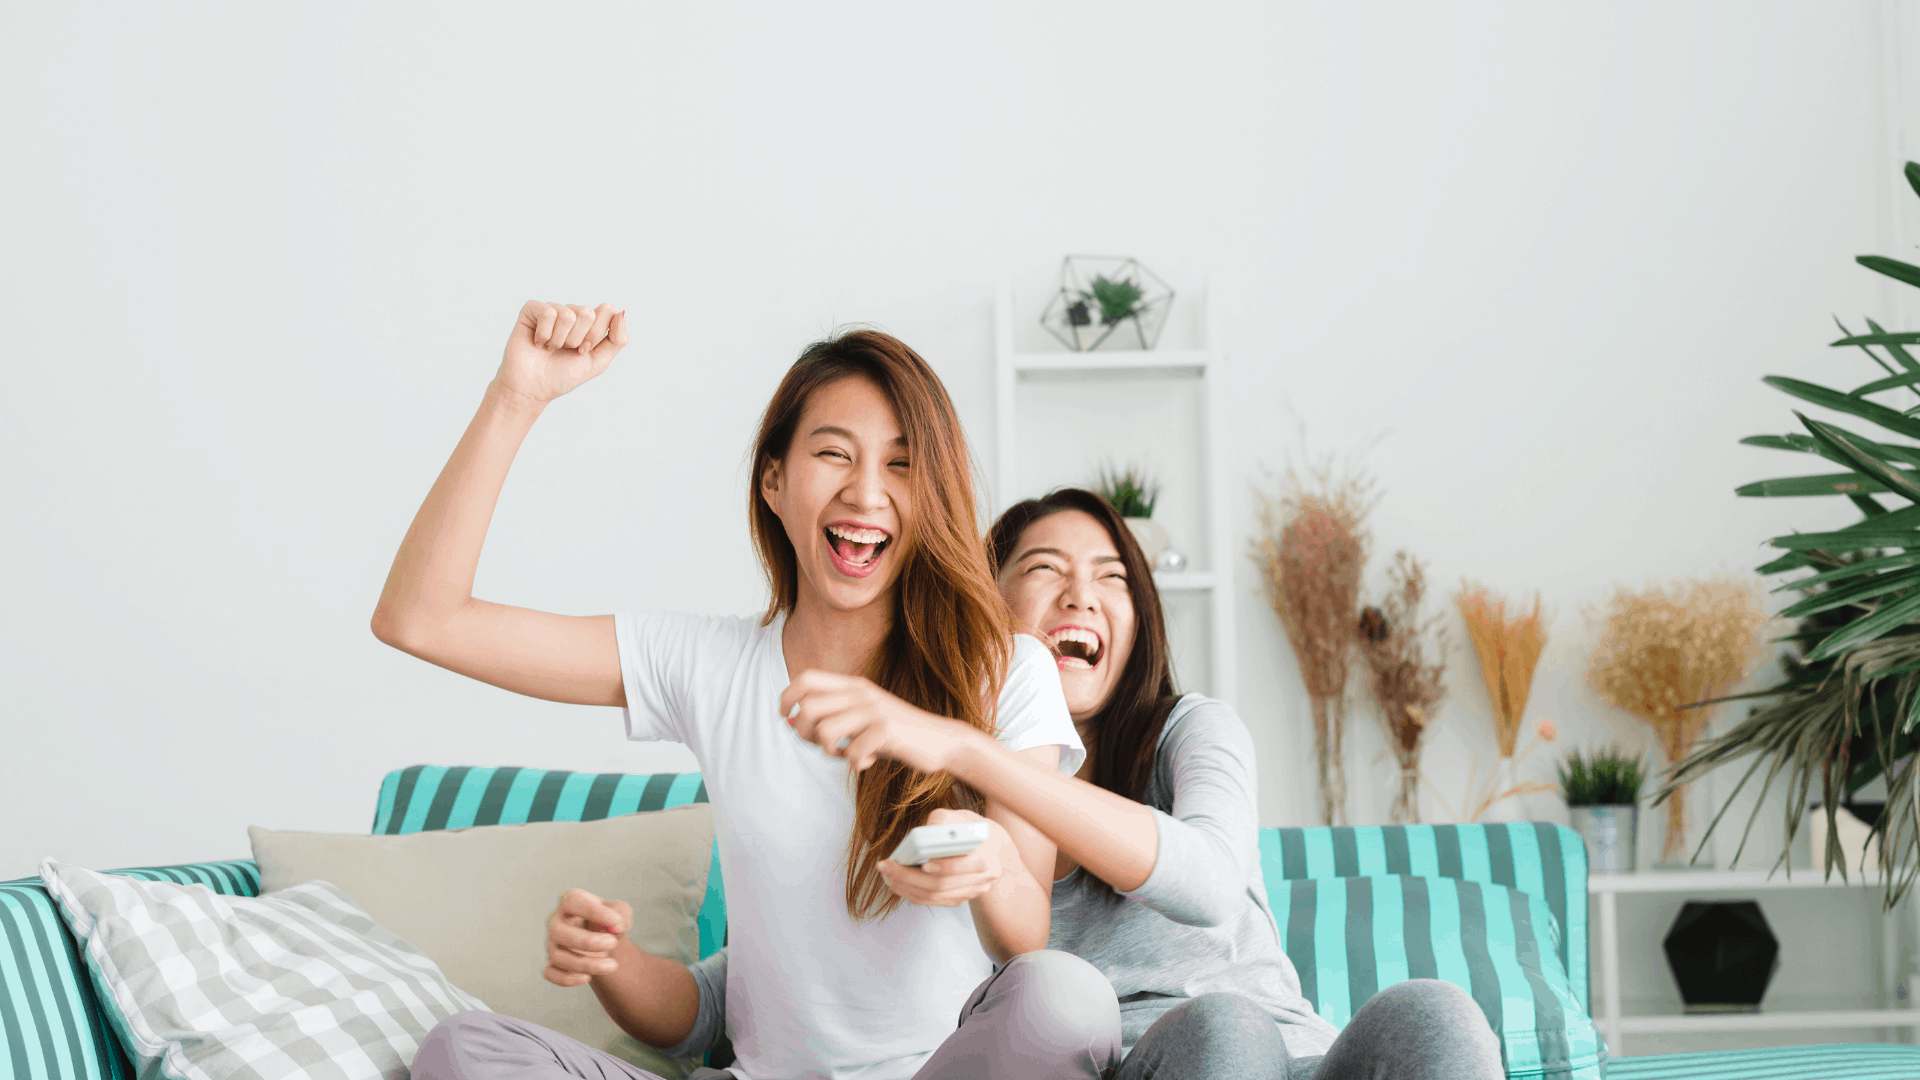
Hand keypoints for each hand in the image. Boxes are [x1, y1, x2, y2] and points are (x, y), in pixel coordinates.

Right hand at [494, 301, 628, 404]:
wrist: (533, 389)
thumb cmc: (564, 375)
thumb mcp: (598, 362)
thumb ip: (617, 340)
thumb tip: (621, 312)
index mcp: (590, 323)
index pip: (607, 310)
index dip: (596, 334)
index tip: (583, 350)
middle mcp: (572, 312)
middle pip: (588, 313)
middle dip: (577, 339)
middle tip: (565, 350)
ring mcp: (553, 309)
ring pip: (568, 315)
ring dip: (559, 340)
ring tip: (550, 349)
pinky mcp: (532, 309)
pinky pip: (548, 313)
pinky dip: (544, 335)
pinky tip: (538, 342)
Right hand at [543, 887, 631, 987]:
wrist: (603, 939)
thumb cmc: (608, 920)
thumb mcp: (620, 911)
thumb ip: (622, 913)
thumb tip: (617, 926)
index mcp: (569, 901)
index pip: (572, 901)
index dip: (593, 911)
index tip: (616, 921)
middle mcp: (555, 922)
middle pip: (557, 931)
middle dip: (586, 941)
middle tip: (613, 943)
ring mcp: (551, 944)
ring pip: (557, 956)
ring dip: (585, 963)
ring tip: (612, 965)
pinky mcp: (552, 963)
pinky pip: (550, 973)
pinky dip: (567, 978)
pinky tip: (588, 978)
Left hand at [779, 669, 973, 772]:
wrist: (940, 741)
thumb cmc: (894, 734)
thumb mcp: (861, 718)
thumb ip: (830, 717)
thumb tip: (792, 723)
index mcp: (853, 685)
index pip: (806, 679)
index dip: (787, 697)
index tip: (786, 717)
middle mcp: (862, 693)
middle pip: (809, 708)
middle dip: (806, 734)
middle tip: (824, 746)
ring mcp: (875, 710)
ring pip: (825, 731)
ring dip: (829, 751)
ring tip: (846, 754)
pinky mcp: (887, 730)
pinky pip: (853, 752)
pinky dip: (856, 763)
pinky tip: (868, 761)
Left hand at [878, 809, 1009, 906]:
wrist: (989, 846)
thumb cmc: (969, 828)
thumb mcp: (959, 817)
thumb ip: (942, 821)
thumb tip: (923, 833)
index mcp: (987, 858)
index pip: (965, 866)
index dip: (944, 866)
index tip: (923, 863)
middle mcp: (982, 881)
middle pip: (943, 885)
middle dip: (911, 877)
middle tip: (887, 867)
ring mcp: (970, 893)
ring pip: (935, 896)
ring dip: (907, 887)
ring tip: (887, 874)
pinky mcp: (958, 899)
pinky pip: (932, 900)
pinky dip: (912, 892)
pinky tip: (897, 882)